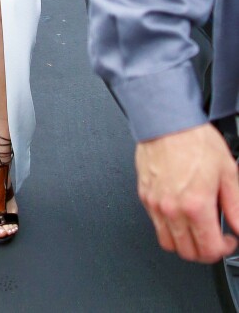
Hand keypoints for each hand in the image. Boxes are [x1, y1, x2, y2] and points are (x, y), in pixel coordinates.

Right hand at [136, 124, 238, 262]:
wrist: (166, 121)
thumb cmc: (194, 140)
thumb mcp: (228, 171)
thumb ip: (236, 206)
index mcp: (195, 205)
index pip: (210, 250)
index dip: (225, 249)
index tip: (228, 239)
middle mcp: (172, 209)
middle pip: (188, 253)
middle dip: (206, 250)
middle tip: (214, 237)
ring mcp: (155, 204)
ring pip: (169, 243)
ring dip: (185, 243)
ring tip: (195, 229)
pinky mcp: (144, 196)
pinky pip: (156, 225)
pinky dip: (169, 227)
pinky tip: (180, 214)